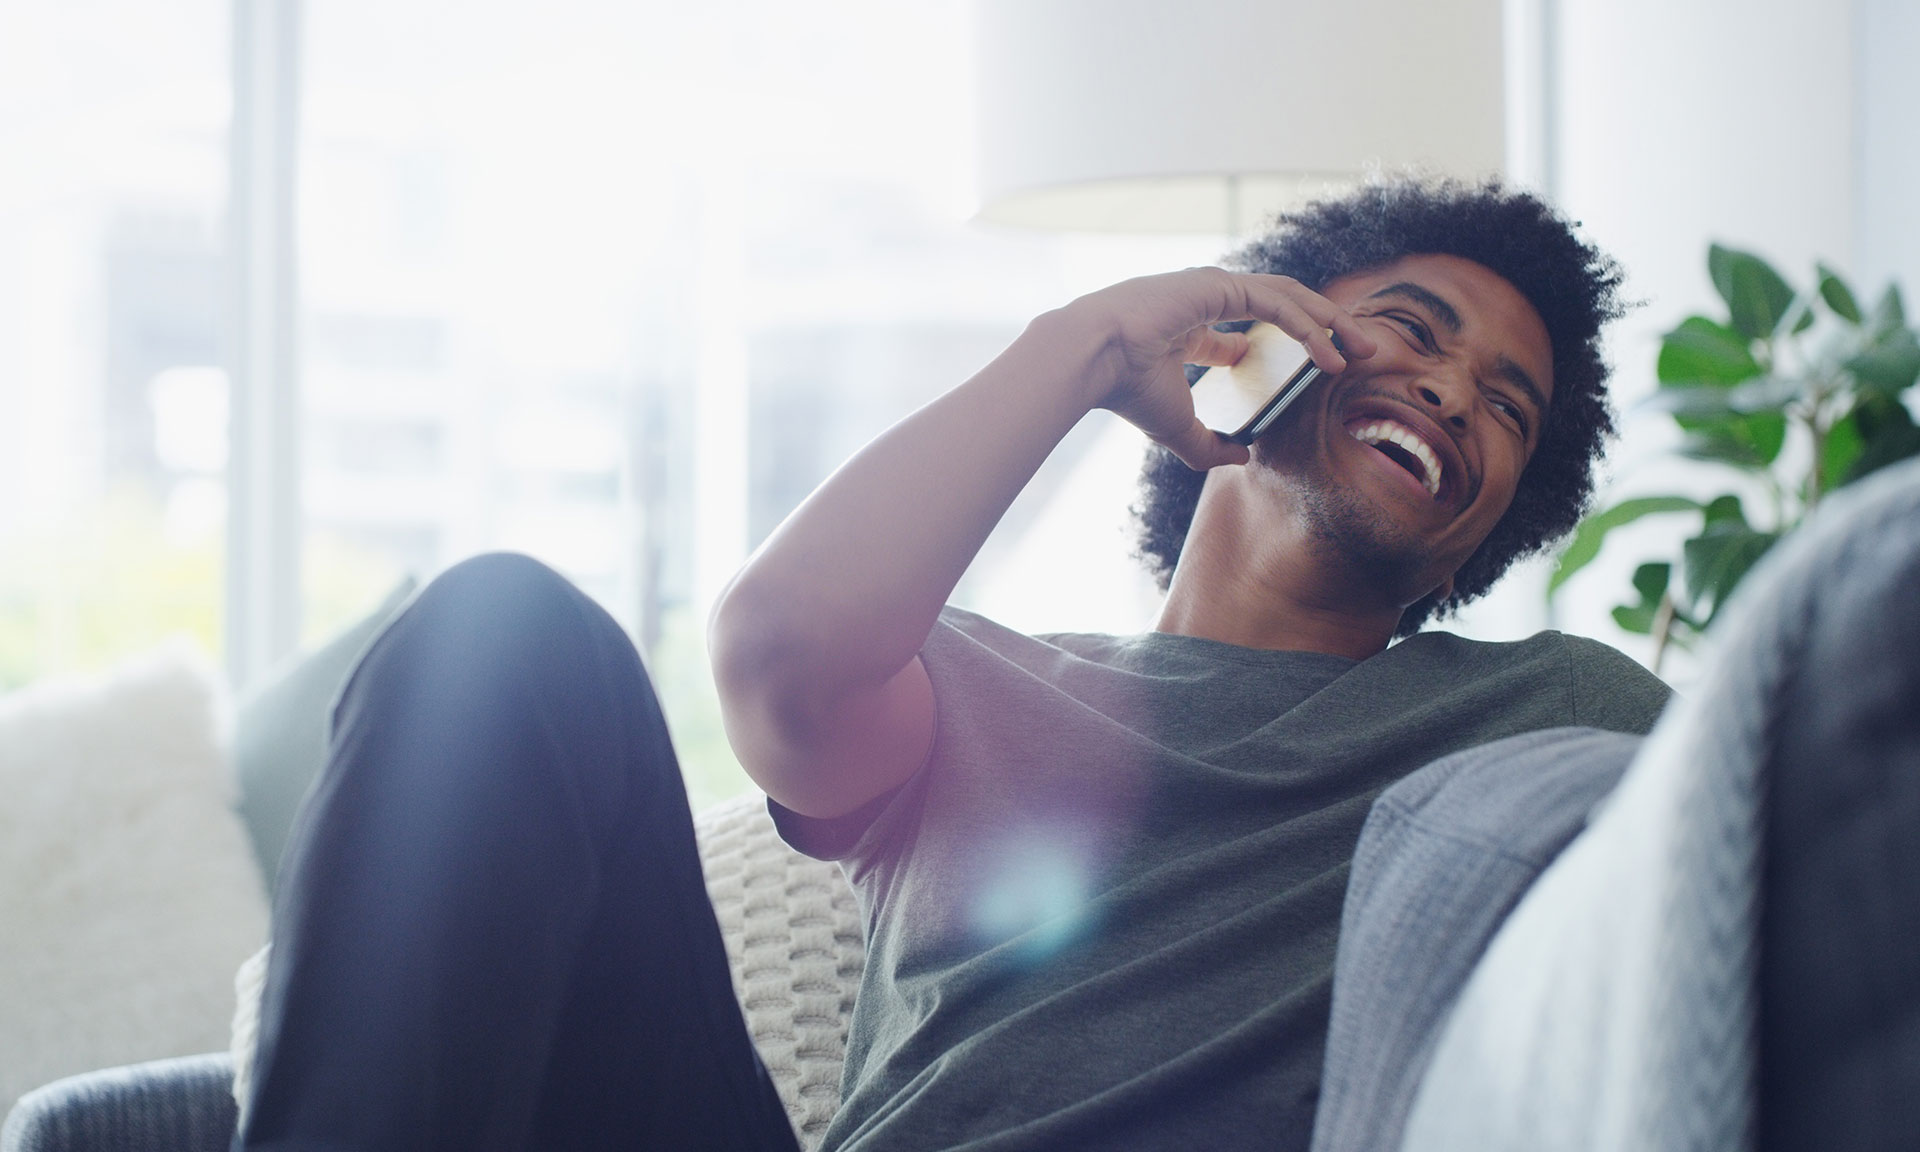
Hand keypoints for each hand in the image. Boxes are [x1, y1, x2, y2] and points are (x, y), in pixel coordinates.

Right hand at [1067, 267, 1377, 469]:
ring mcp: (1215, 287)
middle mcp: (1205, 300)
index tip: (1317, 369)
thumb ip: (1210, 446)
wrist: (1094, 360)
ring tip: (1363, 349)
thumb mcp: (1177, 429)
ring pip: (1289, 297)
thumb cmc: (1126, 391)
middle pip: (1281, 306)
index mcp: (1190, 326)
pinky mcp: (1221, 284)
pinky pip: (1278, 303)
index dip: (1284, 344)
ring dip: (1330, 321)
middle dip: (1325, 327)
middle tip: (1361, 352)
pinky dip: (1309, 326)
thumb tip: (1242, 460)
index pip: (1245, 328)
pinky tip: (1331, 354)